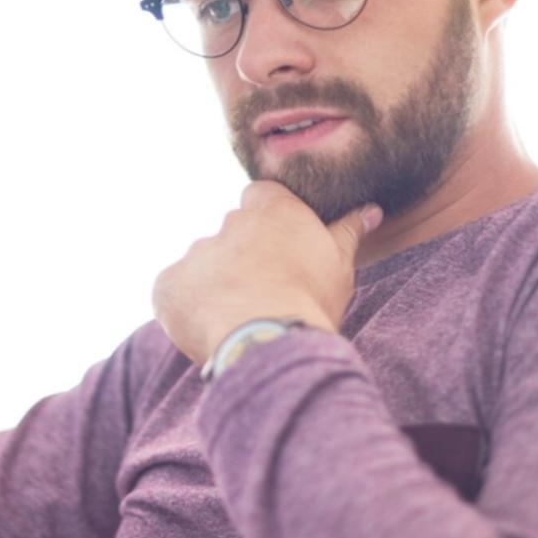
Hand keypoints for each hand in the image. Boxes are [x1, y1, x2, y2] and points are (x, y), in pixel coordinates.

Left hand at [152, 181, 380, 368]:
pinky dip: (188, 307)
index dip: (268, 226)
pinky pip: (174, 292)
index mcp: (270, 207)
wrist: (266, 338)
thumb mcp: (339, 264)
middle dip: (242, 260)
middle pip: (232, 236)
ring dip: (215, 285)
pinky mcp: (168, 284)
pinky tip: (211, 327)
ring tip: (239, 318)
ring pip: (203, 266)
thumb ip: (347, 231)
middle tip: (262, 294)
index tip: (279, 253)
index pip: (260, 199)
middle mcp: (228, 222)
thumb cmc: (310, 298)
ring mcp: (195, 252)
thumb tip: (369, 210)